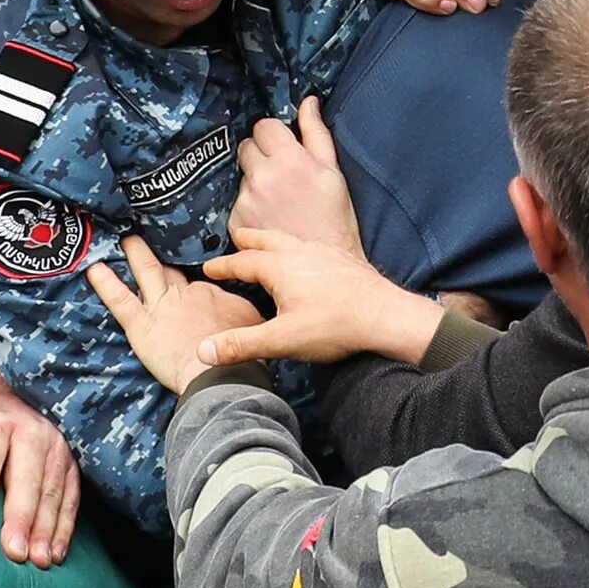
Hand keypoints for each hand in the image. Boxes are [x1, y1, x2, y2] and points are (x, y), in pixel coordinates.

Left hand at [83, 237, 262, 394]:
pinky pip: (120, 300)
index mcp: (209, 292)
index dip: (190, 274)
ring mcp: (160, 306)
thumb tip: (240, 307)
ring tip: (124, 238)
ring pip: (146, 271)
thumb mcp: (251, 324)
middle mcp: (183, 293)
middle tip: (152, 230)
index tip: (184, 268)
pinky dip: (106, 284)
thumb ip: (239, 310)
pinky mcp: (141, 325)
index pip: (196, 278)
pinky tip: (93, 269)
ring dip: (135, 253)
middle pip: (171, 266)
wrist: (221, 374)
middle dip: (163, 249)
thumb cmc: (239, 357)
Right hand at [200, 227, 448, 365]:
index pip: (243, 262)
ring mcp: (325, 254)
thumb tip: (203, 350)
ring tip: (269, 245)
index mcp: (281, 267)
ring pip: (292, 241)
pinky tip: (308, 260)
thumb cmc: (334, 326)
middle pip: (268, 240)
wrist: (386, 315)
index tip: (208, 268)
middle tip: (237, 237)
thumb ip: (241, 344)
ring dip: (275, 241)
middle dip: (249, 240)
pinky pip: (314, 248)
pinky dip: (299, 249)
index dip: (223, 266)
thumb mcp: (282, 340)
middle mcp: (301, 253)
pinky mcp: (344, 261)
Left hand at [227, 96, 359, 250]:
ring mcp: (246, 201)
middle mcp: (263, 178)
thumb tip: (307, 101)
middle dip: (260, 155)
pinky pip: (235, 201)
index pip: (264, 126)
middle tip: (280, 176)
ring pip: (241, 175)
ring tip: (276, 201)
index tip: (282, 148)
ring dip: (254, 181)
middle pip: (246, 147)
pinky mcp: (235, 222)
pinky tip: (267, 217)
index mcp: (290, 160)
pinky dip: (247, 206)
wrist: (322, 267)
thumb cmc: (334, 219)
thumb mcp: (332, 172)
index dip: (273, 135)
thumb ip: (316, 132)